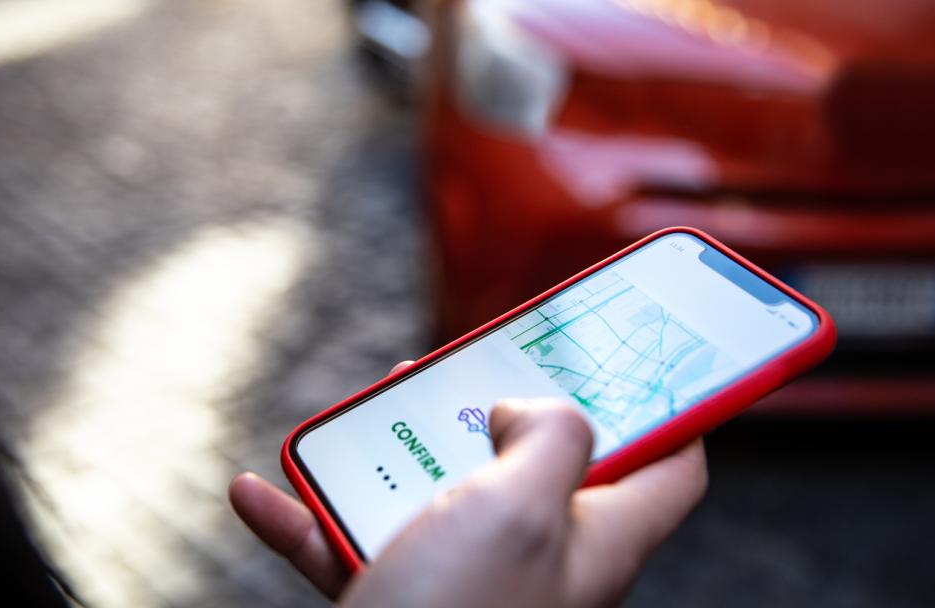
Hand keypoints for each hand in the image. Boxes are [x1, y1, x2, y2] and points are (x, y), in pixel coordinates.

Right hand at [229, 364, 707, 606]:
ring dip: (386, 451)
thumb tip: (527, 410)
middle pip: (534, 462)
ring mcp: (463, 581)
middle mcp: (536, 559)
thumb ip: (549, 435)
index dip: (669, 405)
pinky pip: (350, 543)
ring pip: (434, 491)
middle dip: (492, 408)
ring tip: (360, 417)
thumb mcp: (521, 507)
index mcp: (595, 540)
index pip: (672, 467)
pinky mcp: (398, 601)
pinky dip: (307, 516)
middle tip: (464, 369)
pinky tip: (262, 493)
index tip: (629, 352)